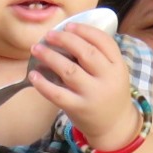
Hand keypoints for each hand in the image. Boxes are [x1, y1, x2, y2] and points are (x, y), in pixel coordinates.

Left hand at [25, 22, 138, 150]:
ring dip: (50, 57)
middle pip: (86, 53)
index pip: (104, 41)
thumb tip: (67, 36)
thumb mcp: (114, 72)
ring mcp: (93, 94)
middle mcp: (108, 79)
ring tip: (36, 49)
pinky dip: (43, 84)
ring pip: (69, 70)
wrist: (115, 126)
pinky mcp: (79, 108)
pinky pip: (57, 94)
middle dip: (64, 40)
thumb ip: (99, 56)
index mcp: (118, 65)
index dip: (85, 30)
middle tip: (48, 35)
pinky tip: (33, 75)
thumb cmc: (109, 93)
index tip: (68, 26)